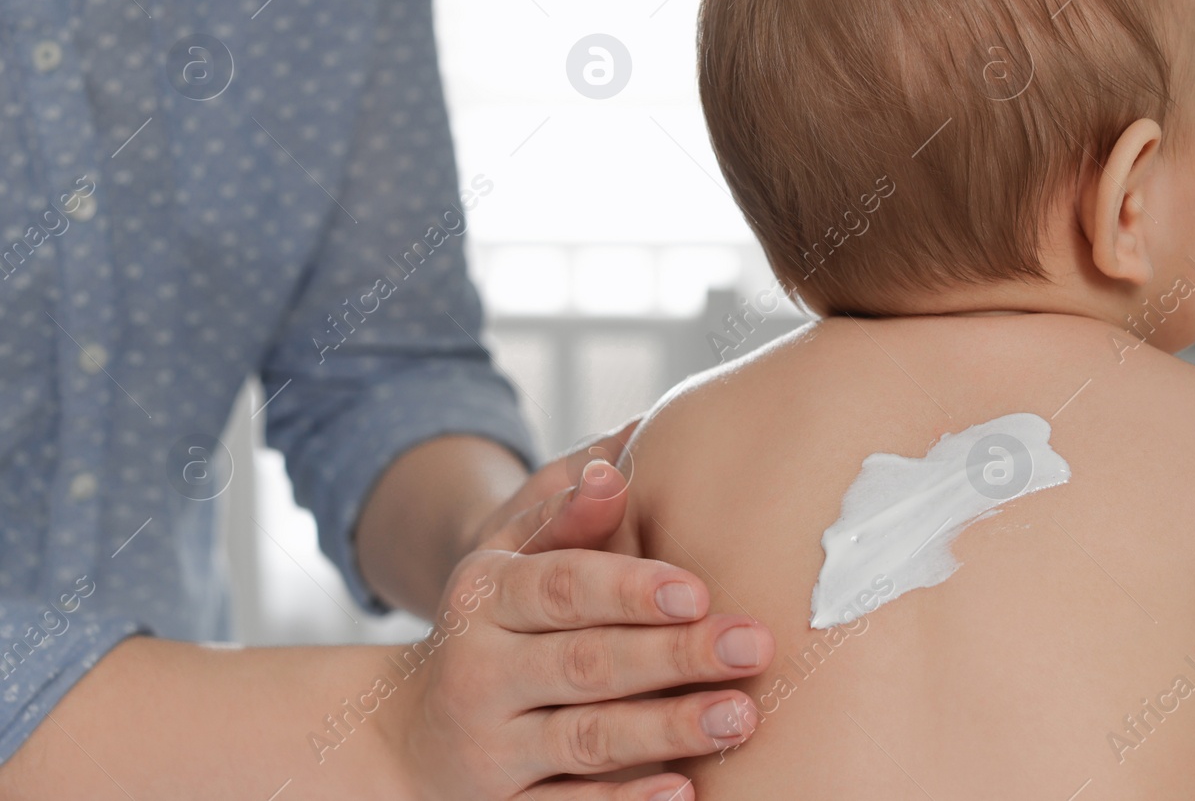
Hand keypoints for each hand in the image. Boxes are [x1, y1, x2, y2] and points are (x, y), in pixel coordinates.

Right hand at [385, 422, 773, 799]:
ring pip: (587, 740)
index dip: (629, 589)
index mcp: (484, 599)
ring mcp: (491, 749)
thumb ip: (563, 516)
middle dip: (673, 655)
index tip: (699, 590)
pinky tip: (685, 791)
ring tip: (741, 716)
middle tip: (753, 645)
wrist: (403, 736)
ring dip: (668, 729)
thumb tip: (617, 465)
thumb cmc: (492, 624)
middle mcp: (480, 673)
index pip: (561, 588)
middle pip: (585, 664)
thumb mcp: (508, 560)